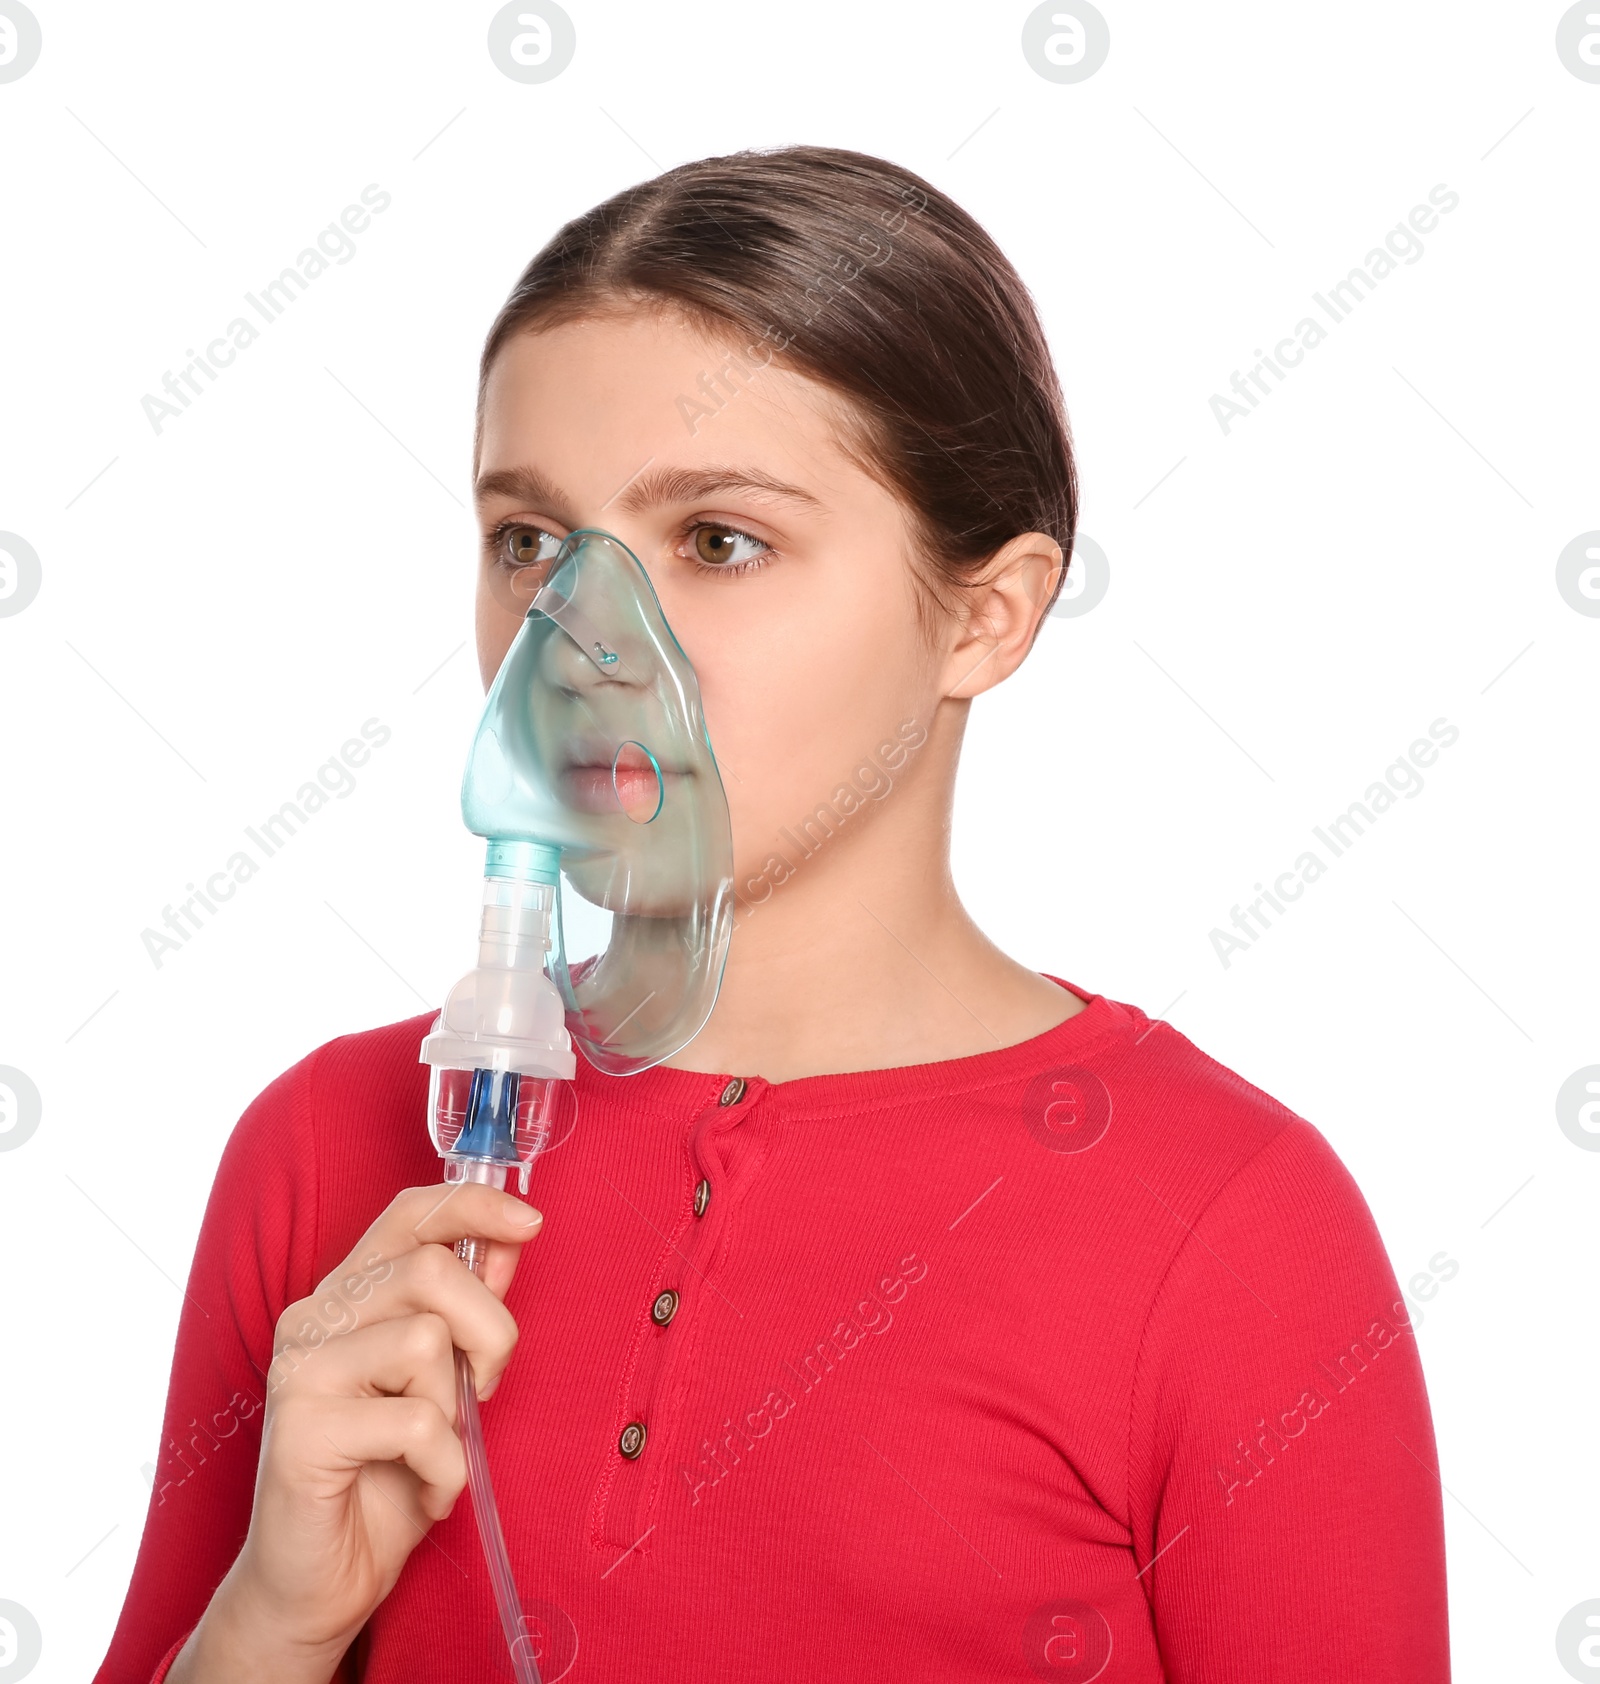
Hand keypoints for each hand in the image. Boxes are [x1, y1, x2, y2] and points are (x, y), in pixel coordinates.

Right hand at [167, 1181, 542, 1682]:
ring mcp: (299, 1371)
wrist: (317, 1584)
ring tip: (437, 1448)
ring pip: (426, 1340)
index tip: (532, 1223)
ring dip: (456, 1408)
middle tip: (483, 1389)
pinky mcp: (300, 1431)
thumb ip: (467, 1309)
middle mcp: (313, 1317)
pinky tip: (425, 1489)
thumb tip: (509, 1240)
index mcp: (346, 1294)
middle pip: (432, 1271)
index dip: (474, 1205)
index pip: (409, 1214)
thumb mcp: (443, 1382)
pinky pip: (416, 1423)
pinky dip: (445, 1466)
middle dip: (489, 1331)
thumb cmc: (385, 1477)